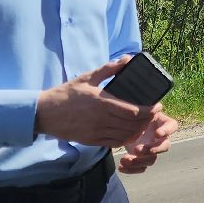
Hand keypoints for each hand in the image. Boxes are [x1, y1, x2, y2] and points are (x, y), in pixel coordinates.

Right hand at [34, 56, 154, 146]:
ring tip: (145, 122)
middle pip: (132, 124)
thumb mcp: (87, 77)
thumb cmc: (66, 94)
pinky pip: (114, 143)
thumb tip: (127, 60)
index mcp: (101, 102)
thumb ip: (108, 69)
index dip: (149, 111)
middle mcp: (101, 119)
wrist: (45, 113)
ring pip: (125, 135)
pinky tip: (130, 132)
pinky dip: (126, 139)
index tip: (158, 106)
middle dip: (147, 120)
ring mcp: (96, 132)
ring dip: (138, 130)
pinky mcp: (92, 140)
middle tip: (154, 114)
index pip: (133, 111)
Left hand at [118, 109, 180, 173]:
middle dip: (152, 150)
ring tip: (124, 159)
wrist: (122, 124)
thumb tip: (156, 105)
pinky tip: (121, 166)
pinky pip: (142, 168)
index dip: (167, 131)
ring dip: (139, 162)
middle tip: (137, 150)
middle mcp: (160, 138)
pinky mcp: (142, 159)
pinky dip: (131, 169)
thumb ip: (144, 108)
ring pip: (152, 160)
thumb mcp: (138, 109)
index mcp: (162, 123)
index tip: (157, 133)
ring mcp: (152, 150)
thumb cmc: (133, 114)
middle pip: (164, 147)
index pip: (172, 126)